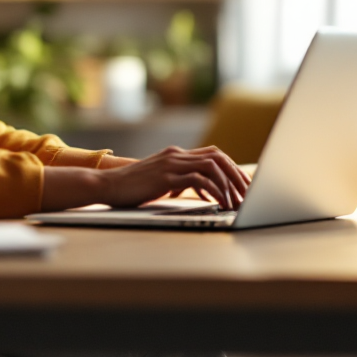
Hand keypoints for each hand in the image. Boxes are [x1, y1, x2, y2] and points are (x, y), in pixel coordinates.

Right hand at [41, 147, 249, 211]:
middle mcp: (176, 154)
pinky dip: (214, 190)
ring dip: (229, 184)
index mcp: (176, 154)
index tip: (244, 186)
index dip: (233, 169)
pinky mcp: (166, 176)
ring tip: (237, 202)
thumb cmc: (132, 188)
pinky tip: (219, 203)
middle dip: (237, 176)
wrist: (107, 186)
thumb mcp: (161, 181)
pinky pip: (199, 179)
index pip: (214, 154)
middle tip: (249, 195)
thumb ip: (180, 180)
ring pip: (212, 166)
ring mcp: (171, 163)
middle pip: (219, 157)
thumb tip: (203, 190)